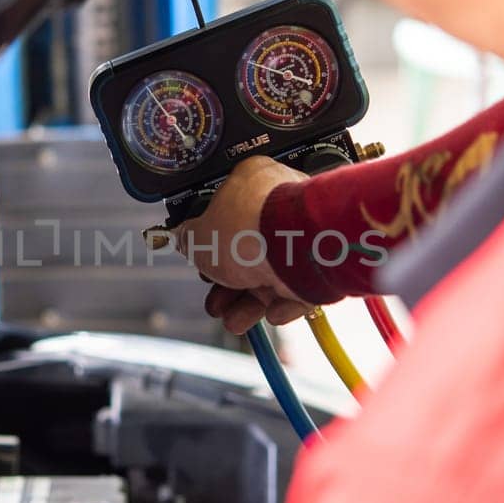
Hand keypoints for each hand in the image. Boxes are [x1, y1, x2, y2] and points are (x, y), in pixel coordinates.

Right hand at [174, 156, 314, 334]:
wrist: (296, 248)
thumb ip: (187, 239)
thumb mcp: (197, 237)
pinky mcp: (321, 260)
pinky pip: (298, 286)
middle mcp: (279, 204)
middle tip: (216, 298)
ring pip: (272, 271)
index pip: (225, 213)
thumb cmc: (250, 229)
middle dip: (228, 284)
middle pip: (247, 249)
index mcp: (249, 182)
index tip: (201, 263)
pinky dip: (283, 303)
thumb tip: (181, 239)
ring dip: (250, 302)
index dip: (209, 244)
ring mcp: (302, 233)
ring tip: (235, 320)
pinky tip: (271, 313)